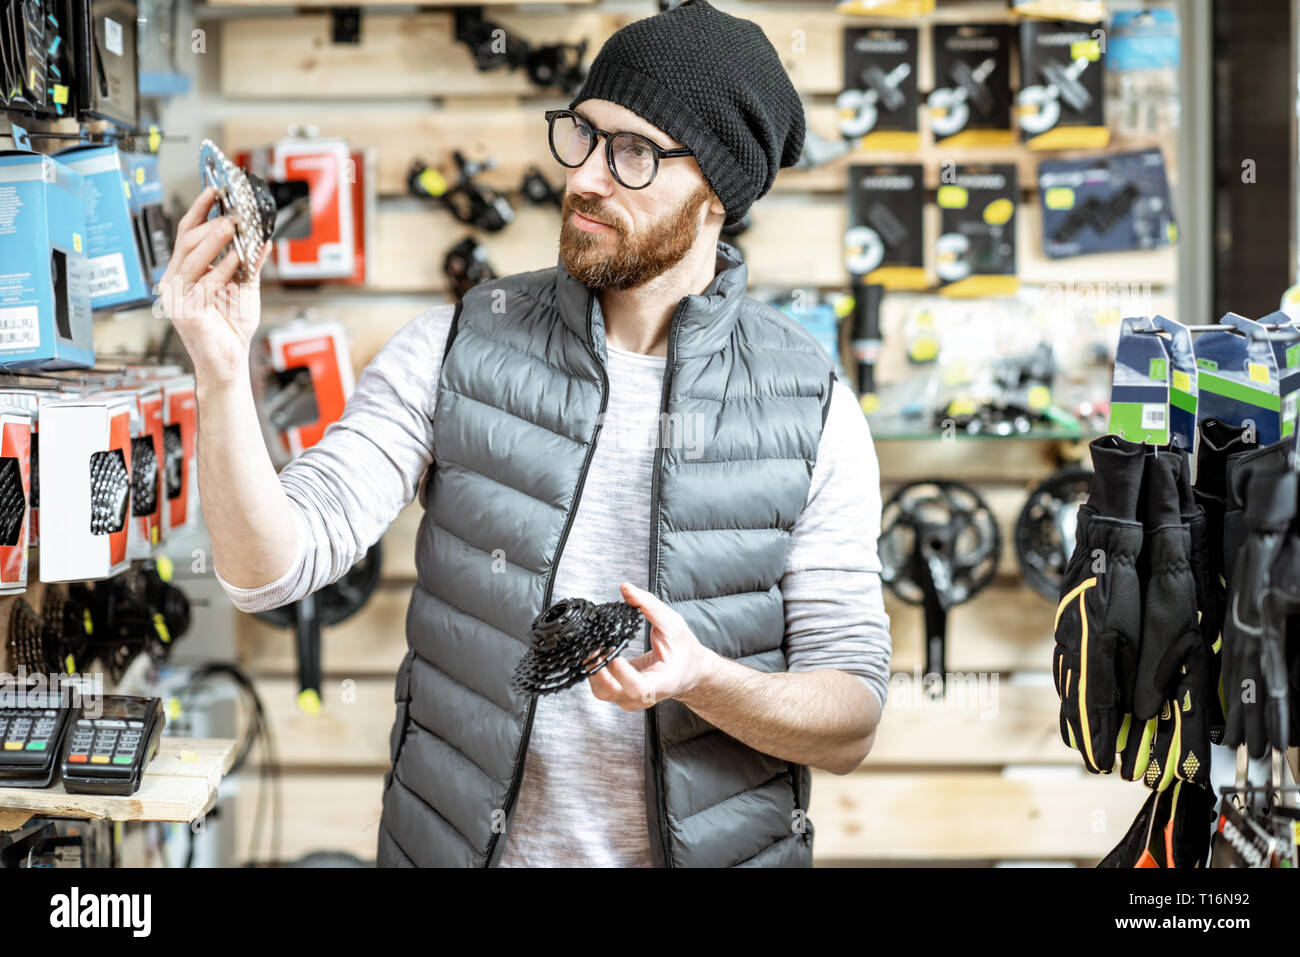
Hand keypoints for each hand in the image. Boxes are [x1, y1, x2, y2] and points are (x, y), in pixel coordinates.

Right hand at [156, 187, 269, 386]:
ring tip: (232, 227)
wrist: (228, 361)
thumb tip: (263, 240)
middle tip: (231, 214)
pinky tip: (236, 259)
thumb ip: (250, 264)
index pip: (186, 234)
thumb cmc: (231, 327)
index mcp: (183, 273)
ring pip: (192, 260)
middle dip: (209, 224)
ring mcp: (176, 298)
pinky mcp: (185, 313)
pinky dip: (222, 270)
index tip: (214, 190)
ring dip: (214, 241)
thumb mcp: (244, 287)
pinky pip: (205, 285)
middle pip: (186, 243)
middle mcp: (174, 283)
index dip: (198, 210)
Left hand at [586, 582, 717, 709]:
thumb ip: (649, 605)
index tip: (612, 654)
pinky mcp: (620, 692)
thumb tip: (626, 588)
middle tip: (594, 645)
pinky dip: (595, 669)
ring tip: (593, 646)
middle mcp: (643, 697)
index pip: (637, 687)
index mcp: (661, 684)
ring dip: (593, 669)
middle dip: (597, 668)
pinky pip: (601, 685)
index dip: (621, 672)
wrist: (689, 669)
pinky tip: (596, 651)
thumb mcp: (673, 624)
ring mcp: (629, 698)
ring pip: (602, 691)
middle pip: (611, 692)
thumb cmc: (684, 649)